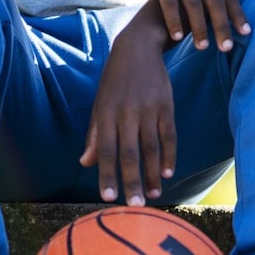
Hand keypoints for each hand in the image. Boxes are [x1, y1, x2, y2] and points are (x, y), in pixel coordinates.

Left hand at [80, 23, 174, 206]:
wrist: (138, 47)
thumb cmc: (114, 80)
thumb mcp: (99, 103)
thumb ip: (94, 134)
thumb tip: (85, 163)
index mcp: (106, 113)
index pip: (105, 149)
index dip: (106, 174)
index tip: (107, 198)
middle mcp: (127, 112)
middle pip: (129, 152)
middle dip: (131, 181)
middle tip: (134, 207)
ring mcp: (149, 109)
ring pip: (151, 147)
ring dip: (152, 174)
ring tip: (153, 196)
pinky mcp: (167, 105)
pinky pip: (169, 135)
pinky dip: (169, 155)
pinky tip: (168, 173)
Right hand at [114, 0, 248, 50]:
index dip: (237, 13)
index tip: (246, 33)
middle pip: (215, 0)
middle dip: (223, 25)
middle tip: (227, 48)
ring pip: (193, 3)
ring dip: (199, 27)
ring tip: (202, 47)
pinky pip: (168, 0)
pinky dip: (174, 20)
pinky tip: (176, 37)